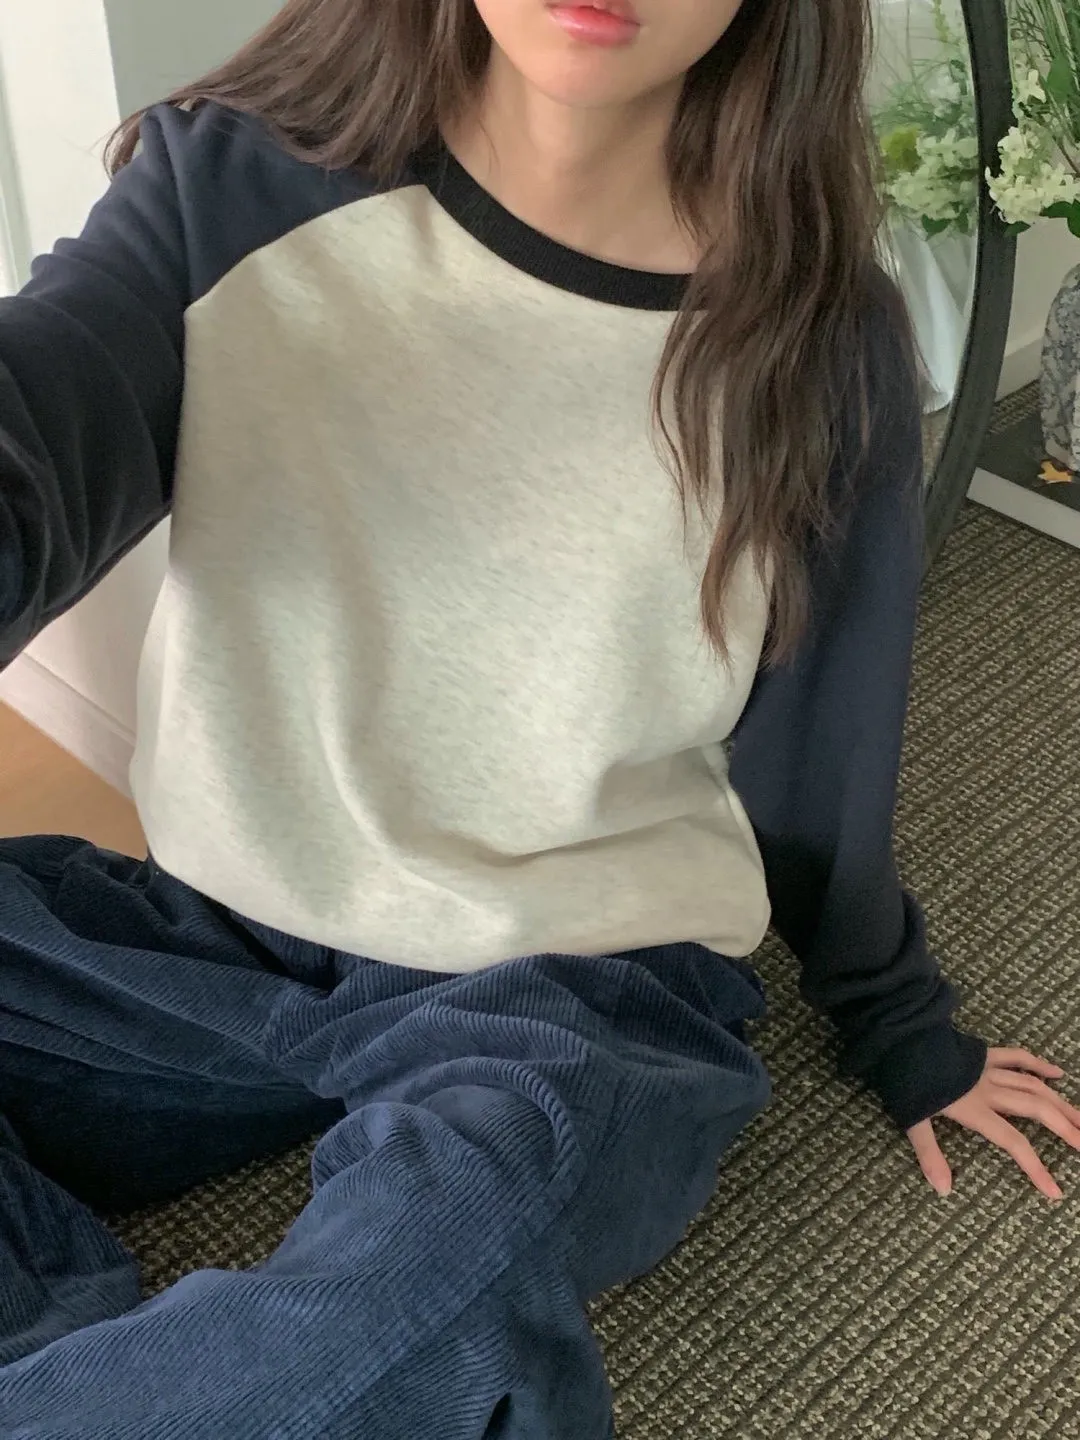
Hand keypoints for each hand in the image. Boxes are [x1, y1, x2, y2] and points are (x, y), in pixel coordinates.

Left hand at [906, 1048, 1079, 1200]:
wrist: (900, 1036)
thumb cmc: (905, 1080)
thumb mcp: (913, 1120)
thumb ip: (930, 1155)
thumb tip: (943, 1190)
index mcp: (975, 1110)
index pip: (1014, 1142)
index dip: (1036, 1168)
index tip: (1055, 1191)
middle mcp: (989, 1089)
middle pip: (1036, 1110)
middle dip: (1065, 1129)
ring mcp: (988, 1069)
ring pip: (1033, 1085)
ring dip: (1061, 1102)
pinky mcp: (984, 1053)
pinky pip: (1018, 1057)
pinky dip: (1039, 1065)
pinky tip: (1058, 1074)